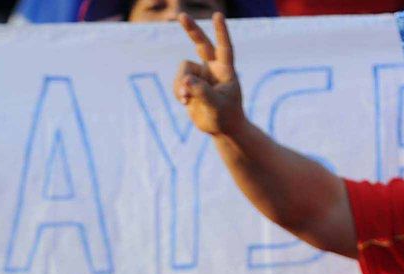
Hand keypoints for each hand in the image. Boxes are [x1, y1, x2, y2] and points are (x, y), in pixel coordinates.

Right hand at [175, 13, 243, 136]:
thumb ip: (201, 92)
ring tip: (185, 99)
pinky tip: (184, 101)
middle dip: (191, 30)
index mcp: (225, 70)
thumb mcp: (216, 106)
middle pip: (201, 44)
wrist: (221, 129)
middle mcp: (212, 68)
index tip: (218, 15)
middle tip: (180, 15)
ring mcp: (200, 75)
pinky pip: (178, 82)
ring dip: (181, 83)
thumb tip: (185, 80)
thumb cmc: (225, 117)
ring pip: (183, 69)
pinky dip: (178, 91)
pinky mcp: (190, 84)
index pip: (224, 47)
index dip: (221, 31)